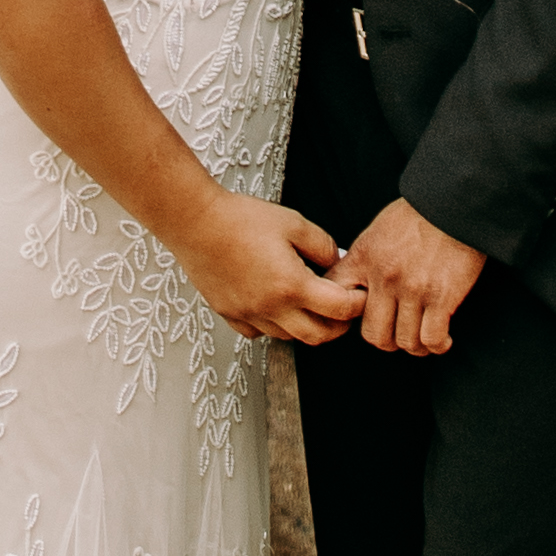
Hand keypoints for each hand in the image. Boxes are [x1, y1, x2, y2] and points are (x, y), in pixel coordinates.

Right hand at [183, 193, 367, 347]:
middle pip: (318, 336)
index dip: (357, 304)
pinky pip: (260, 333)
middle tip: (342, 309)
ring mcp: (249, 315)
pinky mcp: (229, 315)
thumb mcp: (293, 222)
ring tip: (308, 302)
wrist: (194, 221)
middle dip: (338, 326)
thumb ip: (322, 245)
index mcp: (291, 285)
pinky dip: (274, 325)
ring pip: (289, 337)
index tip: (360, 295)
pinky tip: (274, 303)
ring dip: (306, 326)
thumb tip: (337, 261)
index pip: (339, 310)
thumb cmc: (240, 218)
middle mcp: (271, 308)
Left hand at [345, 197, 484, 358]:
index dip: (345, 317)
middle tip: (397, 334)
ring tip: (422, 338)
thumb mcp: (379, 230)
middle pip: (374, 334)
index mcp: (365, 258)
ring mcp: (413, 289)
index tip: (361, 319)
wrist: (455, 202)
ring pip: (405, 342)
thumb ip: (364, 259)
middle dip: (386, 340)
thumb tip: (355, 285)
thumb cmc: (420, 213)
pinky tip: (441, 340)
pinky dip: (437, 345)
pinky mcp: (442, 297)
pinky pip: (431, 339)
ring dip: (414, 346)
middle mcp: (385, 277)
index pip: (337, 299)